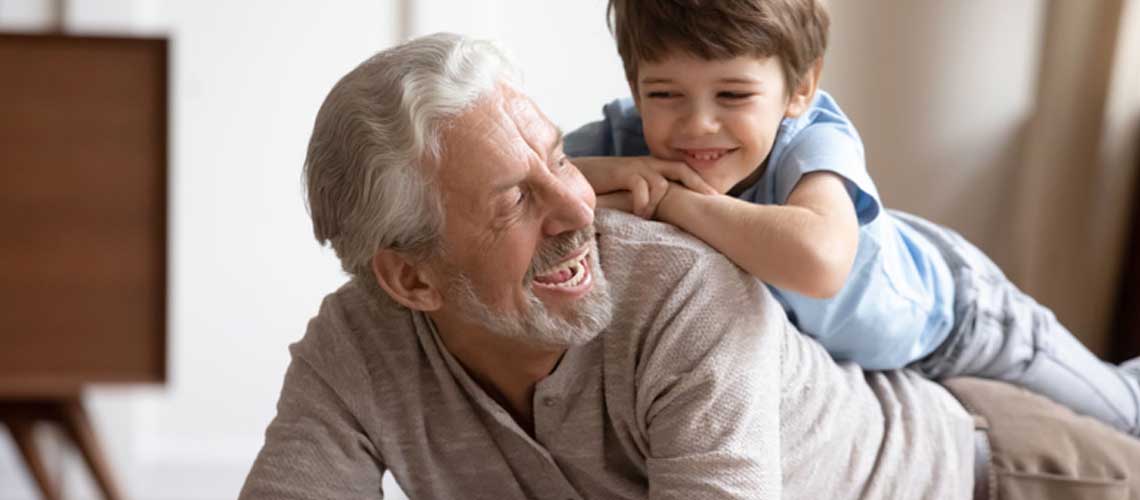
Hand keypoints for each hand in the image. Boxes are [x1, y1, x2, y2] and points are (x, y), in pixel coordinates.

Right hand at [575, 156, 717, 218]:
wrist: (578, 175)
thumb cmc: (604, 187)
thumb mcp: (630, 191)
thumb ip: (648, 198)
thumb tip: (665, 216)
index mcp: (652, 167)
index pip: (683, 171)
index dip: (700, 183)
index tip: (715, 198)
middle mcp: (647, 163)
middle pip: (681, 169)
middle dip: (697, 186)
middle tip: (711, 201)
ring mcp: (635, 166)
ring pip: (660, 184)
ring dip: (657, 203)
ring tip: (648, 217)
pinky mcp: (621, 171)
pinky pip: (641, 186)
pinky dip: (643, 202)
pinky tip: (639, 213)